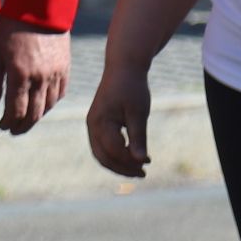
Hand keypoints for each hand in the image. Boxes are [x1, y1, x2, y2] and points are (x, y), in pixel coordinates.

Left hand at [0, 20, 70, 133]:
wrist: (39, 7)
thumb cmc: (10, 27)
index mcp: (19, 74)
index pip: (15, 111)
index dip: (8, 122)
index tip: (2, 125)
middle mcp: (40, 78)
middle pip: (33, 114)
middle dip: (22, 126)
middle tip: (13, 130)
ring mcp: (55, 74)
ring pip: (48, 106)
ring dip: (36, 117)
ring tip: (25, 120)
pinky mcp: (65, 68)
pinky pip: (60, 94)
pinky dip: (50, 103)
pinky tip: (42, 105)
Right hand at [86, 61, 153, 177]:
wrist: (123, 67)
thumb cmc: (132, 88)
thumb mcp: (138, 113)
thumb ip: (138, 138)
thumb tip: (140, 161)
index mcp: (100, 122)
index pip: (114, 151)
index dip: (130, 161)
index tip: (149, 161)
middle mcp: (92, 125)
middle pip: (103, 157)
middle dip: (122, 168)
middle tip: (143, 173)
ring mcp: (93, 125)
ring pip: (101, 154)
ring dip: (118, 164)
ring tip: (138, 169)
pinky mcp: (98, 123)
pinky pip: (102, 146)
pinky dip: (115, 155)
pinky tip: (131, 156)